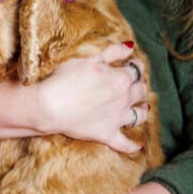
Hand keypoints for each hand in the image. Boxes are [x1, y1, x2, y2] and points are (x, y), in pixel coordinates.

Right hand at [32, 43, 148, 152]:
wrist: (50, 106)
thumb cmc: (65, 79)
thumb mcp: (88, 60)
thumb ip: (112, 52)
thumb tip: (130, 46)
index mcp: (120, 78)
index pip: (136, 69)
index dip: (135, 65)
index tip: (132, 64)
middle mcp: (124, 98)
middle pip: (140, 90)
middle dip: (139, 85)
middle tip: (134, 83)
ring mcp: (117, 118)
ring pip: (139, 115)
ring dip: (143, 110)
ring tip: (143, 108)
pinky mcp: (107, 134)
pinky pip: (125, 144)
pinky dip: (132, 146)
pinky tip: (139, 147)